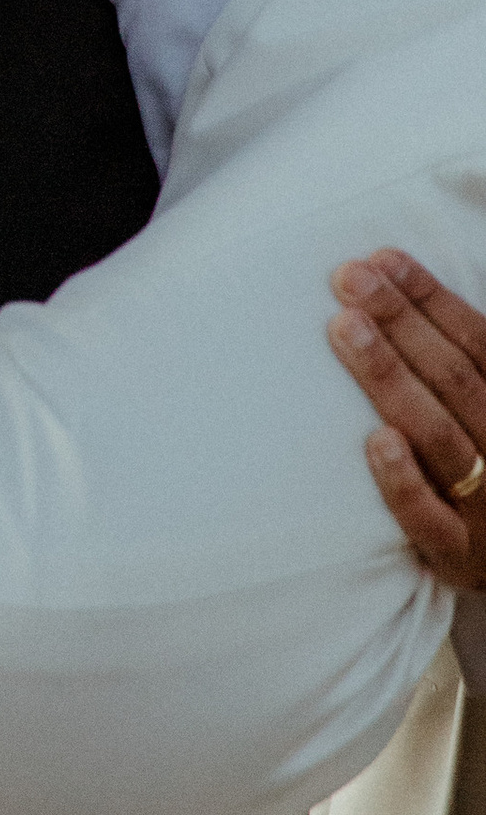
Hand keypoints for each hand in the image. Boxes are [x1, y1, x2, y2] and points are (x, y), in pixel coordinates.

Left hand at [330, 251, 485, 588]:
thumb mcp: (485, 407)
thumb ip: (462, 362)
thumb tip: (398, 280)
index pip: (480, 343)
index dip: (432, 298)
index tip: (382, 258)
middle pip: (456, 380)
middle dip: (400, 322)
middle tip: (349, 278)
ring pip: (440, 437)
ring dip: (390, 378)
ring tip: (343, 327)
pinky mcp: (458, 556)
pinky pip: (429, 521)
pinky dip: (404, 481)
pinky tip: (375, 440)